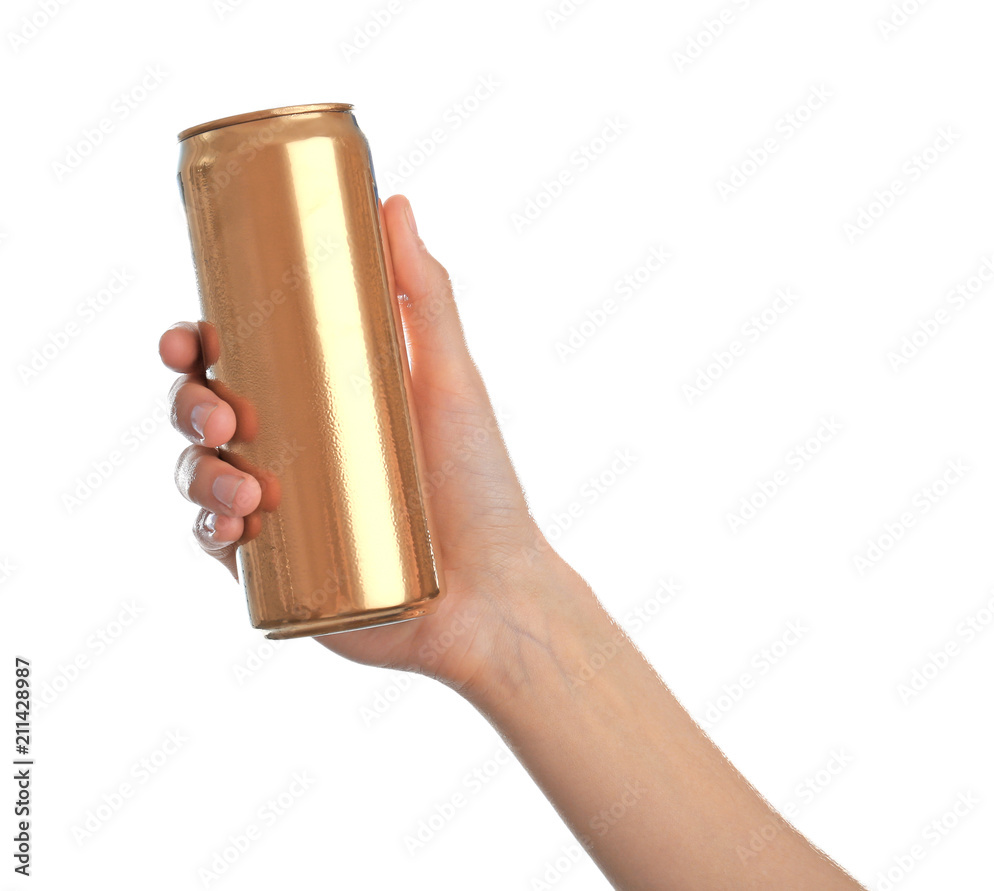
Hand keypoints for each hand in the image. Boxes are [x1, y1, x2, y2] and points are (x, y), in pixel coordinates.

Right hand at [160, 194, 563, 694]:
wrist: (492, 596)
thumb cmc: (480, 486)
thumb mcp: (449, 381)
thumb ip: (425, 295)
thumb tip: (394, 201)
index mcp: (320, 397)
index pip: (238, 358)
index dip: (196, 343)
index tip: (188, 335)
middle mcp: (291, 448)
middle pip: (203, 410)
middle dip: (186, 404)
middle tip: (216, 417)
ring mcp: (280, 508)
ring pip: (199, 474)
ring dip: (194, 470)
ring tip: (242, 486)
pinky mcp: (275, 569)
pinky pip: (216, 543)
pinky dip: (209, 529)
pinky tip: (233, 525)